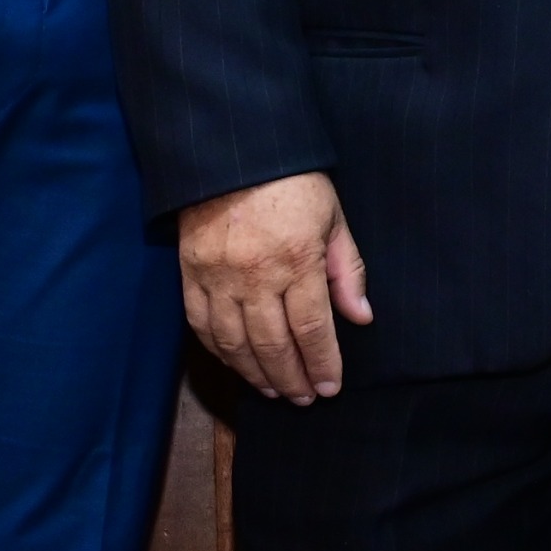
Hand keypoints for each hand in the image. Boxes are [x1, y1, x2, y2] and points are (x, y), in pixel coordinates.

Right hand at [178, 171, 372, 402]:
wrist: (233, 153)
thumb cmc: (293, 182)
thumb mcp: (333, 218)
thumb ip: (347, 270)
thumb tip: (360, 317)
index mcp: (296, 260)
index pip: (312, 328)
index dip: (322, 363)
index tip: (330, 387)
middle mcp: (255, 276)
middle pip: (273, 344)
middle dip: (291, 378)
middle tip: (304, 398)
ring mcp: (217, 277)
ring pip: (235, 343)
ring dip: (255, 374)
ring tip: (274, 390)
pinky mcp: (190, 274)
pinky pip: (201, 326)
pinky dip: (219, 352)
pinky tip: (237, 364)